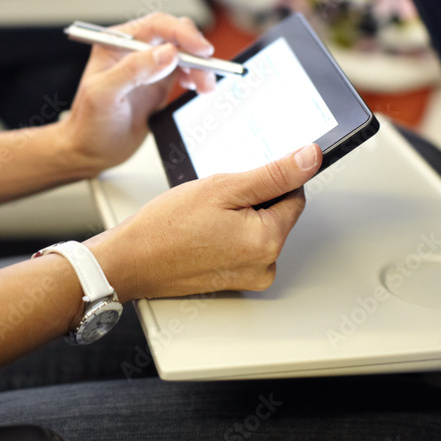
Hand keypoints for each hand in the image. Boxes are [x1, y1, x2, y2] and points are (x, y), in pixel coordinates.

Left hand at [57, 12, 216, 172]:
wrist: (92, 151)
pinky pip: (187, 70)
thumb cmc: (88, 123)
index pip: (156, 25)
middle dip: (195, 51)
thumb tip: (167, 53)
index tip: (200, 49)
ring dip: (200, 66)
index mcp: (117, 42)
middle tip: (206, 71)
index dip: (182, 33)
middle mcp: (135, 49)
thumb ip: (133, 70)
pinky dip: (197, 77)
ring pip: (185, 53)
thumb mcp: (103, 95)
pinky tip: (198, 88)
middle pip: (176, 35)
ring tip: (205, 86)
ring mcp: (149, 66)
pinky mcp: (160, 83)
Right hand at [85, 144, 321, 301]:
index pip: (294, 194)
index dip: (267, 180)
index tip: (239, 182)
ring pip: (259, 230)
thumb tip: (311, 158)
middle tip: (215, 202)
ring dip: (239, 217)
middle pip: (277, 214)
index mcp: (268, 241)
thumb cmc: (165, 227)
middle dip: (251, 200)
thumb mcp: (222, 187)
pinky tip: (204, 233)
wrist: (130, 261)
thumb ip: (274, 173)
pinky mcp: (235, 282)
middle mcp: (266, 265)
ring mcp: (250, 278)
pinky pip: (244, 247)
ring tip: (206, 219)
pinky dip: (229, 235)